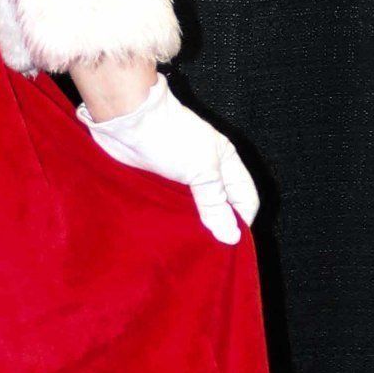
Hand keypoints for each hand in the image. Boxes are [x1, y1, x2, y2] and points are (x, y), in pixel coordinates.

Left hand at [75, 77, 257, 242]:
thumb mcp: (203, 171)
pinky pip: (171, 206)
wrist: (128, 119)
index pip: (245, 199)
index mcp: (226, 162)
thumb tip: (232, 235)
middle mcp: (207, 170)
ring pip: (195, 209)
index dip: (241, 222)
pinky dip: (172, 220)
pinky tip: (170, 235)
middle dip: (218, 227)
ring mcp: (181, 177)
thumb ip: (216, 204)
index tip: (232, 246)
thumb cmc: (171, 136)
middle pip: (220, 206)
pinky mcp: (159, 182)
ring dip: (193, 227)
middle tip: (211, 253)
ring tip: (190, 248)